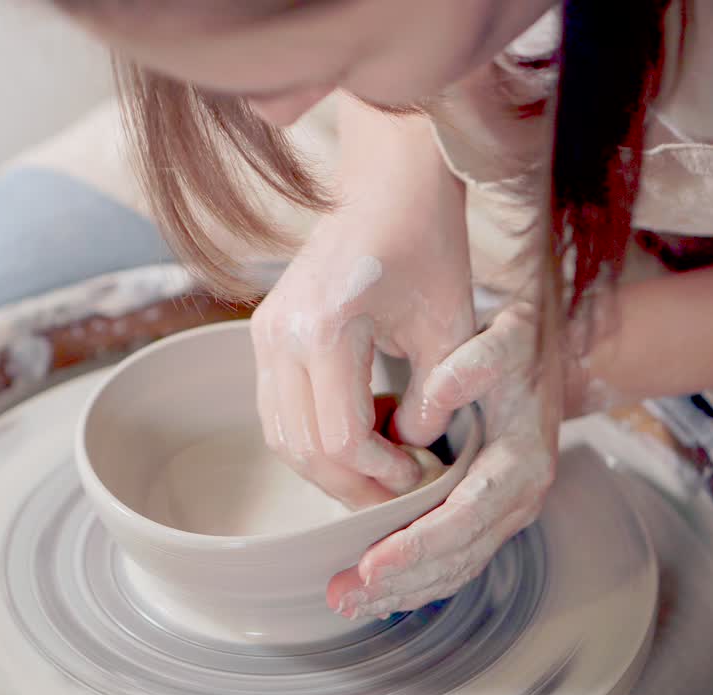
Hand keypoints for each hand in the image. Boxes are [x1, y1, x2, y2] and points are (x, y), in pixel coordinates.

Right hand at [251, 153, 475, 507]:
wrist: (389, 183)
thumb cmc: (428, 245)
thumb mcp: (449, 328)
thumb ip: (435, 400)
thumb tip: (412, 449)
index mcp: (326, 329)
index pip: (341, 439)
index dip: (383, 474)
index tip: (421, 473)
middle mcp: (281, 334)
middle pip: (303, 449)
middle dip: (353, 485)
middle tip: (399, 493)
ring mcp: (263, 333)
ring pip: (281, 436)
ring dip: (329, 467)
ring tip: (380, 467)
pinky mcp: (263, 333)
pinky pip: (277, 410)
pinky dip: (312, 437)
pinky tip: (359, 431)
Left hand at [327, 302, 564, 616]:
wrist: (539, 343)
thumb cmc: (514, 342)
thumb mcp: (500, 340)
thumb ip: (469, 368)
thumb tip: (428, 406)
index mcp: (521, 463)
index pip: (465, 518)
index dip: (418, 545)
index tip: (372, 564)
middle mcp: (517, 497)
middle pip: (457, 556)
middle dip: (400, 582)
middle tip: (344, 594)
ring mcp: (502, 510)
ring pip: (454, 566)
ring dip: (401, 590)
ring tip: (347, 601)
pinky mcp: (484, 511)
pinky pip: (452, 556)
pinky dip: (414, 577)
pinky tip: (374, 590)